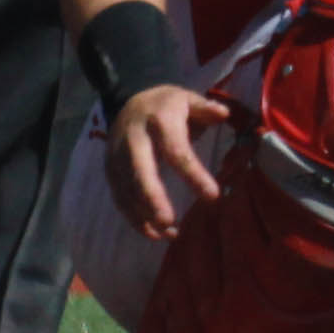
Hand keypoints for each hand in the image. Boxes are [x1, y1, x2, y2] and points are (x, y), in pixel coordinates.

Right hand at [106, 81, 232, 237]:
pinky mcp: (110, 171)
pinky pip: (120, 198)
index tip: (212, 196)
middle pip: (140, 171)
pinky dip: (134, 217)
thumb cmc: (166, 106)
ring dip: (144, 214)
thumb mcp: (187, 99)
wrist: (128, 103)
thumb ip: (205, 108)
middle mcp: (134, 140)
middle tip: (168, 221)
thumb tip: (223, 113)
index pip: (176, 151)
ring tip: (168, 233)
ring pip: (126, 189)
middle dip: (152, 198)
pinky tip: (154, 233)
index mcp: (158, 121)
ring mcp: (118, 157)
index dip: (192, 174)